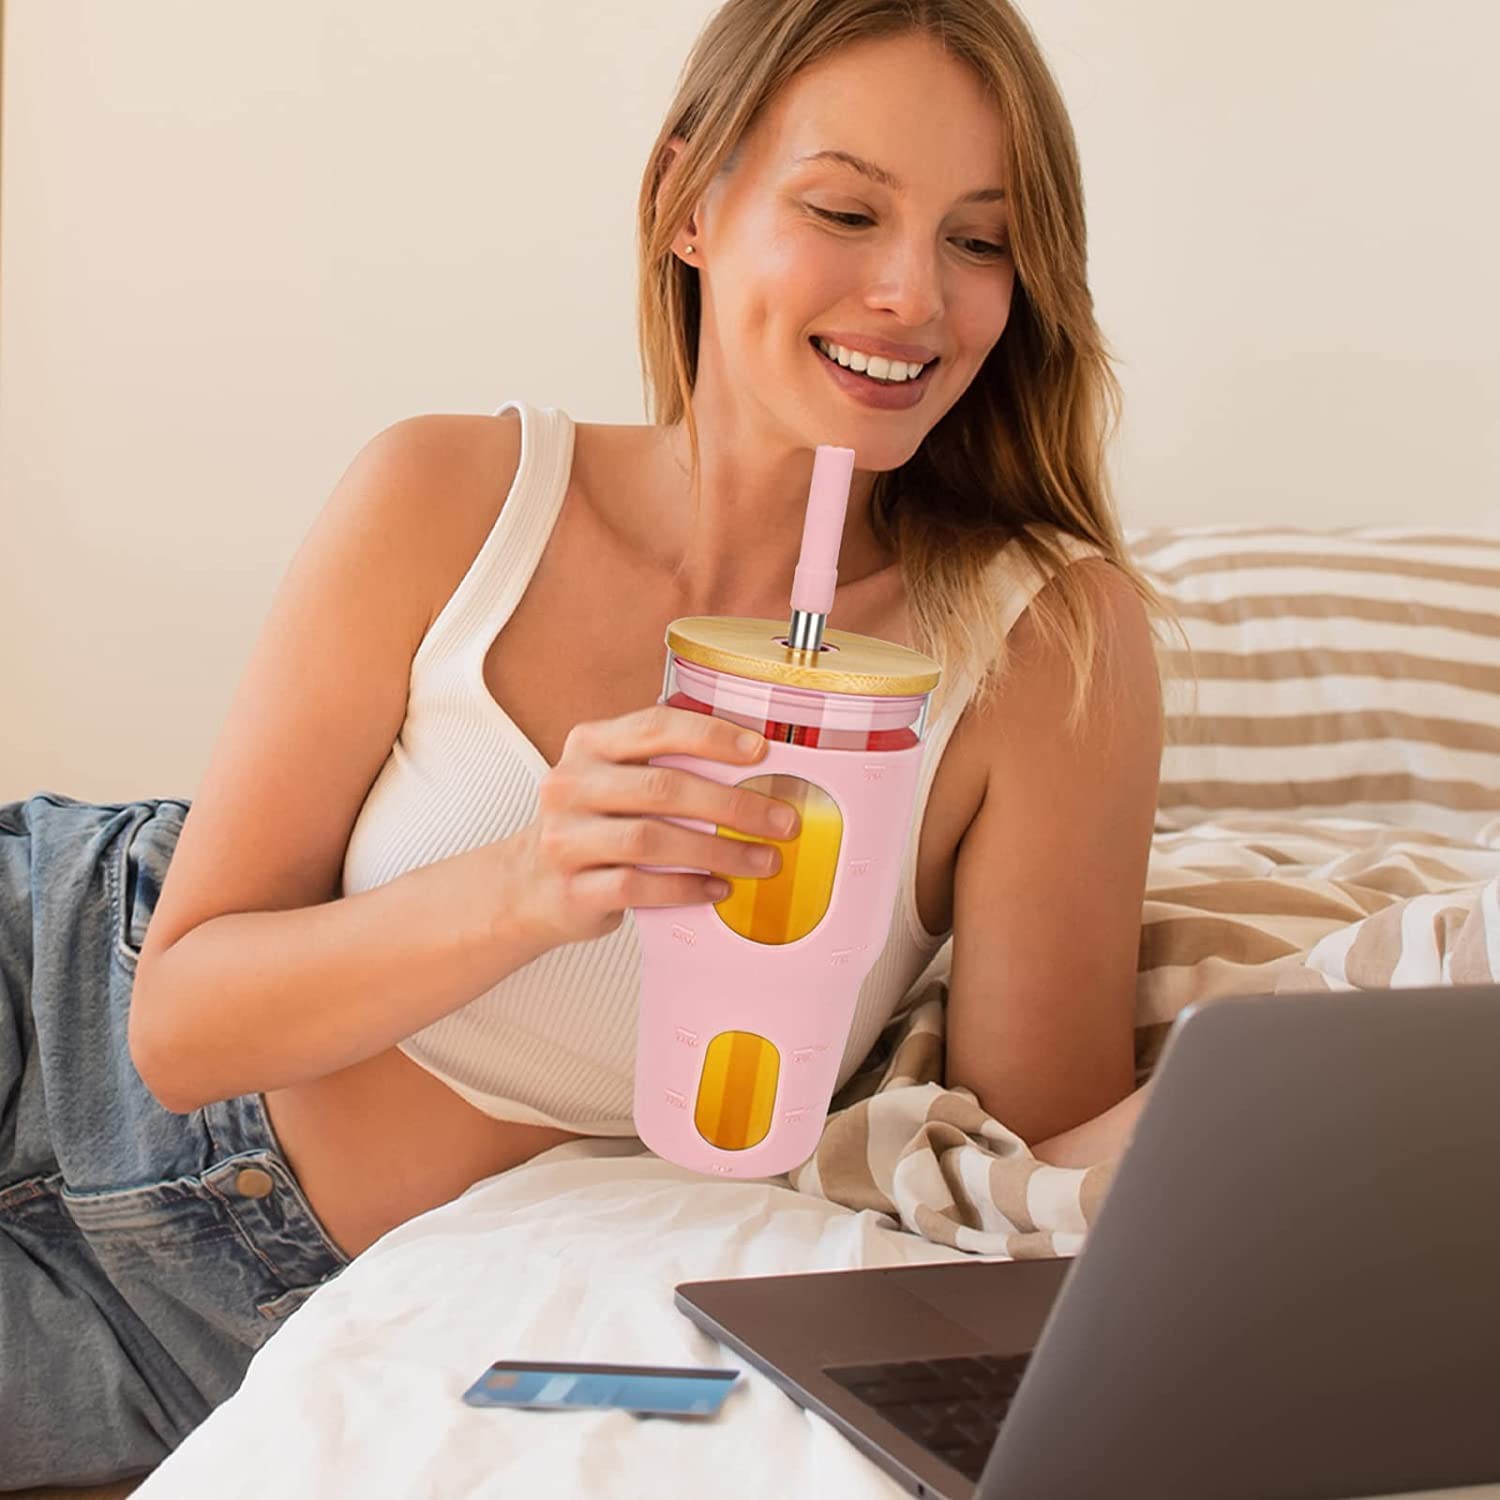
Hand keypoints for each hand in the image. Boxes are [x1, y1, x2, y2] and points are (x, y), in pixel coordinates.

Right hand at [507, 704, 801, 948]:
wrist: (529, 886)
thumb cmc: (591, 826)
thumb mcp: (614, 778)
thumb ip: (664, 761)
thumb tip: (753, 757)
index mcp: (589, 745)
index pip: (655, 727)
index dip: (711, 736)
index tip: (760, 750)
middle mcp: (571, 785)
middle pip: (662, 787)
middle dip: (733, 803)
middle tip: (781, 820)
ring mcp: (565, 838)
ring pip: (652, 839)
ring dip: (719, 850)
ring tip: (763, 861)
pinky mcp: (571, 889)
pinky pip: (638, 886)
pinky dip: (686, 888)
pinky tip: (718, 889)